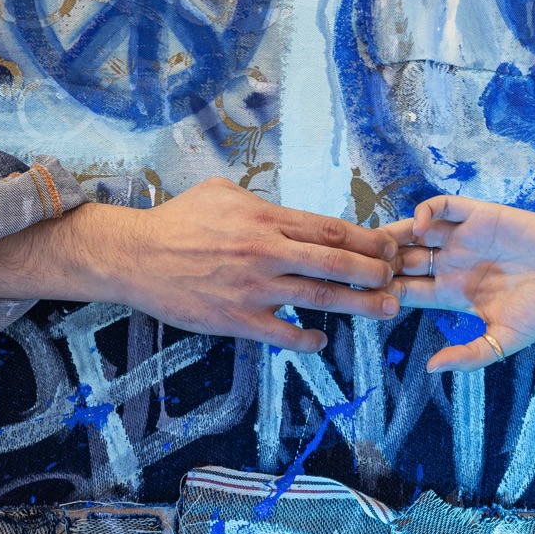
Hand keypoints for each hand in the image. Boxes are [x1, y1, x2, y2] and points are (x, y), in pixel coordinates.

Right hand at [0, 177, 397, 351]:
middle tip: (401, 278)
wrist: (133, 256)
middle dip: (375, 271)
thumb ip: (262, 202)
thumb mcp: (222, 193)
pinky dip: (305, 337)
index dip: (366, 239)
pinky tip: (322, 340)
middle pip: (335, 261)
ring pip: (319, 297)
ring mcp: (253, 288)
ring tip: (386, 310)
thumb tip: (290, 212)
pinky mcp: (236, 319)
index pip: (329, 228)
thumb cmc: (178, 221)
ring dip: (358, 305)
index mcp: (265, 218)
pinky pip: (281, 332)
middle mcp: (265, 252)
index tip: (390, 247)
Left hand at [379, 195, 534, 371]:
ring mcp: (464, 237)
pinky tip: (420, 229)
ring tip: (380, 247)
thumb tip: (430, 369)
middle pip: (402, 259)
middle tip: (360, 268)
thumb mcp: (503, 341)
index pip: (406, 291)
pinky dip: (426, 212)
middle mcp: (453, 263)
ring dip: (394, 235)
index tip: (362, 299)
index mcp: (452, 293)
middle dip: (379, 262)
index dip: (382, 293)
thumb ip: (468, 355)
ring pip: (415, 230)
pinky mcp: (478, 214)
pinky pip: (444, 206)